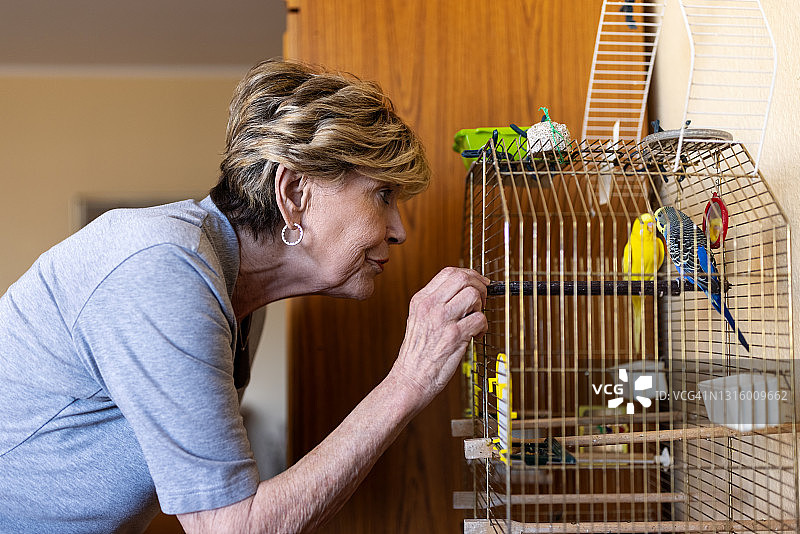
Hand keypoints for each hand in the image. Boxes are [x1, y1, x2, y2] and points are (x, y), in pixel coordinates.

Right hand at [391, 267, 488, 406]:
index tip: (478, 283)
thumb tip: (462, 292)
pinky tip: (475, 336)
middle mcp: (430, 306)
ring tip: (474, 320)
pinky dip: (483, 327)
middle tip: (482, 300)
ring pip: (473, 295)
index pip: (449, 272)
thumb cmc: (416, 354)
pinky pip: (480, 319)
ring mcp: (442, 320)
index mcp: (421, 300)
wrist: (410, 379)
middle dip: (479, 286)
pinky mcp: (454, 336)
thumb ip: (436, 304)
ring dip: (481, 307)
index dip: (469, 275)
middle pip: (463, 278)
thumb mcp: (418, 319)